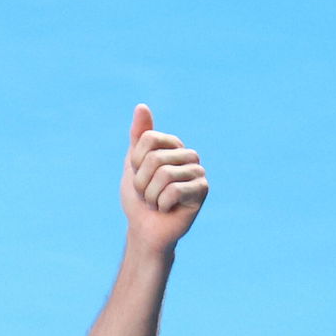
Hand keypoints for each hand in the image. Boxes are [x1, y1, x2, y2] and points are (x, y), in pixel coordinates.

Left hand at [120, 104, 207, 255]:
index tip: (139, 175)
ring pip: (163, 175)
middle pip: (155, 158)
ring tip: (156, 202)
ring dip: (150, 195)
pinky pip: (173, 190)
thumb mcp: (133, 165)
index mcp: (172, 146)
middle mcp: (188, 155)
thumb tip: (141, 106)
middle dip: (141, 182)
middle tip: (147, 194)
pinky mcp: (202, 190)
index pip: (148, 139)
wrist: (145, 229)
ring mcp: (198, 172)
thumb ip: (138, 136)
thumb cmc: (139, 198)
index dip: (135, 162)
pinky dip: (161, 204)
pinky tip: (167, 209)